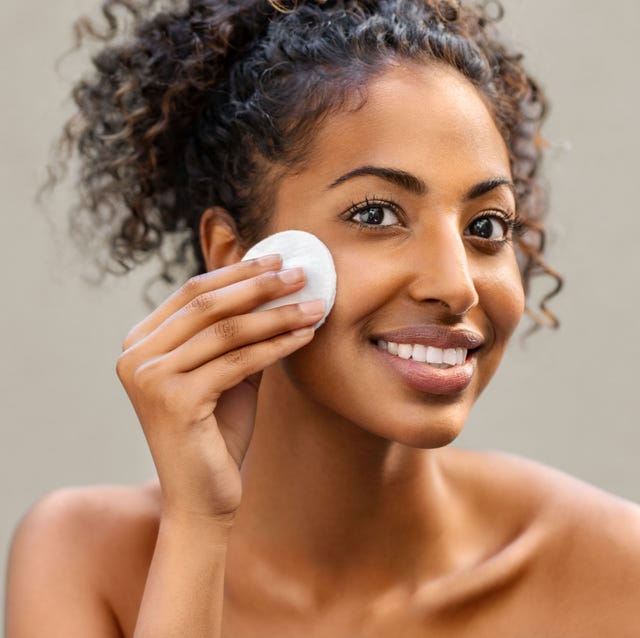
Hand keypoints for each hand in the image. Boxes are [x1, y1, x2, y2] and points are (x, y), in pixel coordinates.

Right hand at [116, 255, 324, 519]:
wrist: (202, 498)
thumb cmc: (217, 434)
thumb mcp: (226, 372)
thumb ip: (238, 333)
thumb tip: (276, 286)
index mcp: (141, 342)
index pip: (194, 291)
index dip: (239, 272)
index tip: (279, 260)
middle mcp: (136, 355)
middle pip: (208, 303)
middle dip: (261, 285)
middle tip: (302, 273)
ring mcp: (150, 377)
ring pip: (228, 330)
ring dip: (278, 314)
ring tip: (315, 304)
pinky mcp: (174, 400)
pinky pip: (238, 361)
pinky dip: (277, 346)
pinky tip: (306, 336)